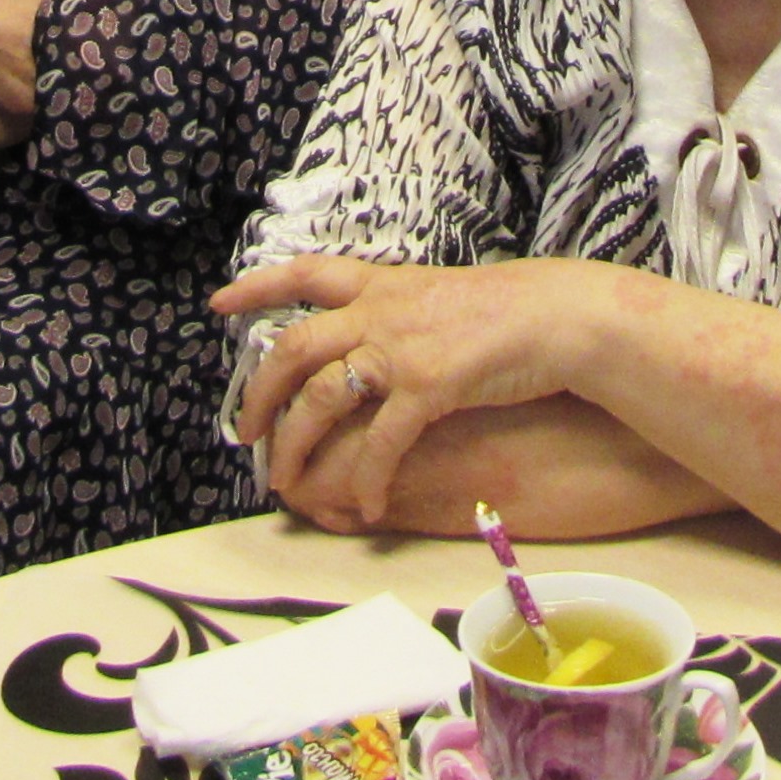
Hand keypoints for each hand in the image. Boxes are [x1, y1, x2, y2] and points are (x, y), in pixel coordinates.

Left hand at [209, 255, 598, 528]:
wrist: (559, 316)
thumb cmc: (512, 310)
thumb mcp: (442, 296)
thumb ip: (401, 313)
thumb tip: (377, 336)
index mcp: (384, 283)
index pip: (306, 273)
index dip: (259, 287)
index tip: (220, 304)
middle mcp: (381, 310)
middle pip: (294, 347)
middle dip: (259, 392)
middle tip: (243, 432)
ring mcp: (401, 347)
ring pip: (320, 397)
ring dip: (294, 443)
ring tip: (284, 481)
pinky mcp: (429, 385)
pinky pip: (381, 441)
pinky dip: (367, 480)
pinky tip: (365, 507)